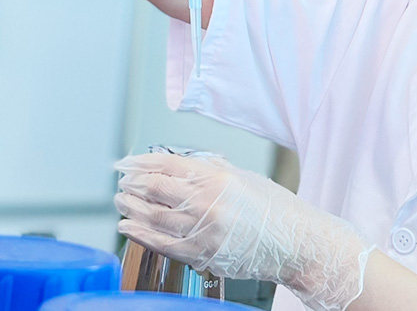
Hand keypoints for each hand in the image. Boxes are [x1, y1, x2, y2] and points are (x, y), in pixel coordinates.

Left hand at [115, 153, 372, 310]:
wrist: (296, 243)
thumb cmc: (275, 210)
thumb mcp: (244, 177)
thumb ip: (210, 169)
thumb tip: (178, 163)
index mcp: (217, 177)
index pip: (166, 164)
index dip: (140, 163)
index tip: (125, 164)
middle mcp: (208, 202)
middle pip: (154, 189)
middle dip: (132, 185)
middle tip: (121, 183)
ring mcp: (203, 230)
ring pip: (153, 216)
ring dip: (131, 208)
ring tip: (120, 202)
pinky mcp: (203, 254)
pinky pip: (162, 244)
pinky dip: (140, 235)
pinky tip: (127, 228)